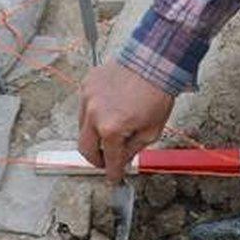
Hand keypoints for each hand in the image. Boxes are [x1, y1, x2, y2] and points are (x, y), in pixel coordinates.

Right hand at [78, 62, 174, 181]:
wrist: (154, 62)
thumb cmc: (157, 95)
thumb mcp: (151, 131)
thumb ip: (132, 150)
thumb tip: (122, 160)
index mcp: (111, 129)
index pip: (109, 159)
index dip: (112, 173)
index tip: (113, 178)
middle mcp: (94, 115)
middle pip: (85, 148)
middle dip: (96, 159)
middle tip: (106, 161)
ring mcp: (87, 98)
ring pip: (82, 128)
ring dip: (94, 135)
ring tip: (111, 132)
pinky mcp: (86, 85)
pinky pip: (85, 107)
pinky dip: (94, 114)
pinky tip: (110, 110)